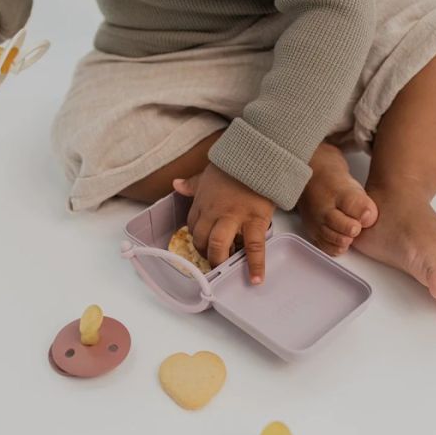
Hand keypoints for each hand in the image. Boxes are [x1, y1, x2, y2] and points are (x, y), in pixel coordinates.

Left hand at [173, 164, 274, 283]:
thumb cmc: (235, 166)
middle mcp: (214, 211)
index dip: (198, 239)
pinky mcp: (255, 220)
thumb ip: (193, 184)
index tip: (205, 245)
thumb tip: (176, 184)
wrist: (259, 155)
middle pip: (202, 240)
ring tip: (227, 270)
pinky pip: (253, 248)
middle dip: (206, 254)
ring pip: (219, 246)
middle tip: (215, 261)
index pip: (193, 227)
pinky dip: (255, 265)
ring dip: (220, 260)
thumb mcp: (209, 174)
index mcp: (203, 202)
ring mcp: (234, 217)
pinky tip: (256, 279)